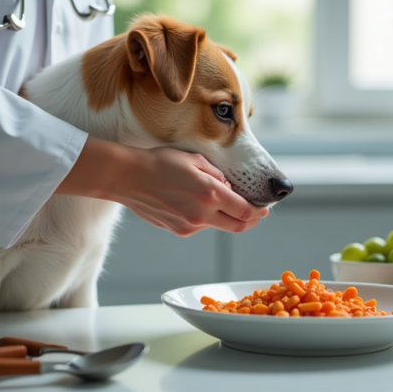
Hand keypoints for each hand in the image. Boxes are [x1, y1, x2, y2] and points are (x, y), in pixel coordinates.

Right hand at [56, 138, 267, 235]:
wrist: (127, 178)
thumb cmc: (160, 163)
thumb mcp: (195, 161)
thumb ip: (218, 176)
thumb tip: (230, 189)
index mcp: (210, 195)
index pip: (245, 211)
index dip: (259, 212)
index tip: (264, 209)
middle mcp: (202, 215)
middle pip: (237, 226)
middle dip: (250, 221)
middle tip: (256, 214)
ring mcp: (189, 226)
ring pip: (217, 225)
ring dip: (224, 216)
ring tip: (215, 200)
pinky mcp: (178, 231)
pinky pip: (199, 226)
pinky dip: (205, 218)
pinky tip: (193, 203)